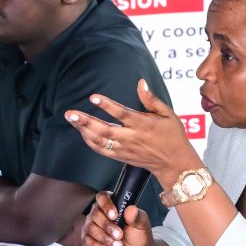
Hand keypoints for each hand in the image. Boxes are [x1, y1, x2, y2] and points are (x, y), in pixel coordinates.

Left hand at [65, 80, 200, 183]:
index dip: (107, 105)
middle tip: (70, 112)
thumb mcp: (168, 114)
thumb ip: (151, 99)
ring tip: (72, 119)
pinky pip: (102, 151)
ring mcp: (125, 149)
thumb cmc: (173, 135)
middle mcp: (132, 138)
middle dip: (86, 121)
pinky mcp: (121, 157)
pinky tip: (82, 132)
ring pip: (100, 141)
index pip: (122, 114)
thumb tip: (140, 82)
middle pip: (105, 130)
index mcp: (144, 125)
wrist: (174, 163)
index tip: (93, 97)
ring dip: (84, 130)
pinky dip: (90, 142)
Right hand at [81, 191, 156, 245]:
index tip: (115, 215)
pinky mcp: (89, 241)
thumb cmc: (138, 235)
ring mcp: (92, 227)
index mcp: (112, 205)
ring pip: (90, 228)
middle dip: (108, 226)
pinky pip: (86, 241)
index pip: (102, 197)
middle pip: (95, 214)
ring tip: (118, 244)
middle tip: (119, 235)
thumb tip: (131, 209)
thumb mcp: (141, 224)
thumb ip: (136, 216)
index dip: (106, 205)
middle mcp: (100, 214)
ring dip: (104, 238)